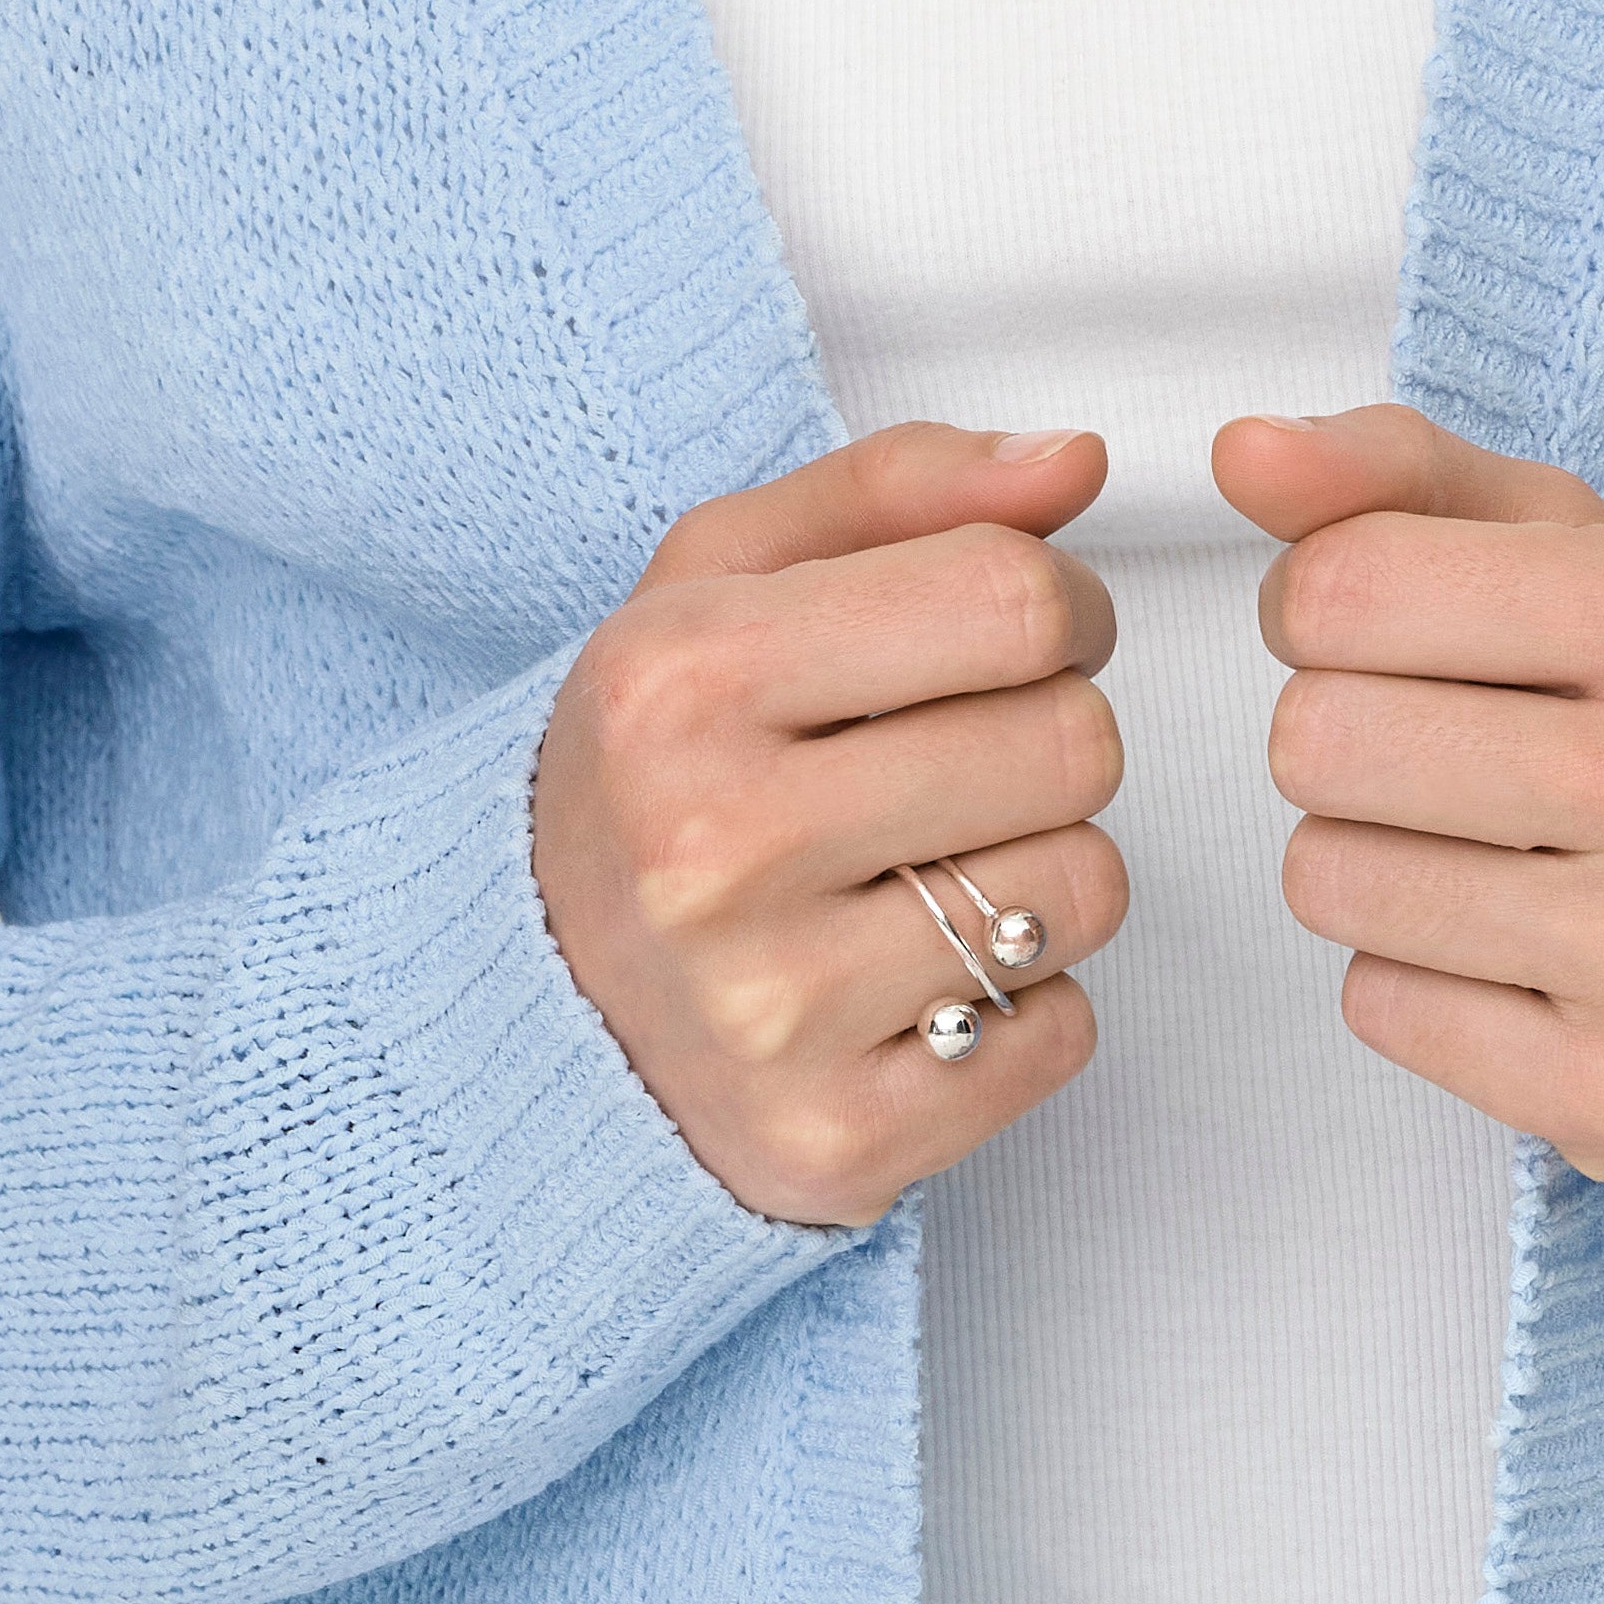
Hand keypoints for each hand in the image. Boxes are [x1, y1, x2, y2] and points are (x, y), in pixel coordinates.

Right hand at [530, 422, 1129, 1228]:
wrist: (517, 1002)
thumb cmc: (651, 772)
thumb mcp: (721, 581)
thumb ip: (902, 489)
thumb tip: (1073, 464)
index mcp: (683, 681)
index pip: (1015, 598)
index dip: (1056, 605)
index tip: (1013, 634)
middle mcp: (713, 848)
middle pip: (1075, 744)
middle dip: (1046, 734)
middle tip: (955, 758)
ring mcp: (772, 1011)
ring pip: (1087, 889)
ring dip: (1040, 869)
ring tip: (926, 868)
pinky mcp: (835, 1139)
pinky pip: (1063, 1032)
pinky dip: (1024, 1002)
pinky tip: (915, 975)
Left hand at [1212, 404, 1603, 1190]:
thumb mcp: (1566, 547)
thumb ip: (1394, 475)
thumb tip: (1241, 451)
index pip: (1341, 586)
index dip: (1326, 608)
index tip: (1406, 637)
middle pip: (1314, 740)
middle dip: (1342, 742)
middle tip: (1446, 755)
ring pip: (1326, 881)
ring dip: (1367, 862)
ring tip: (1483, 850)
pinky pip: (1377, 1007)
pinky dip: (1415, 978)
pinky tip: (1516, 949)